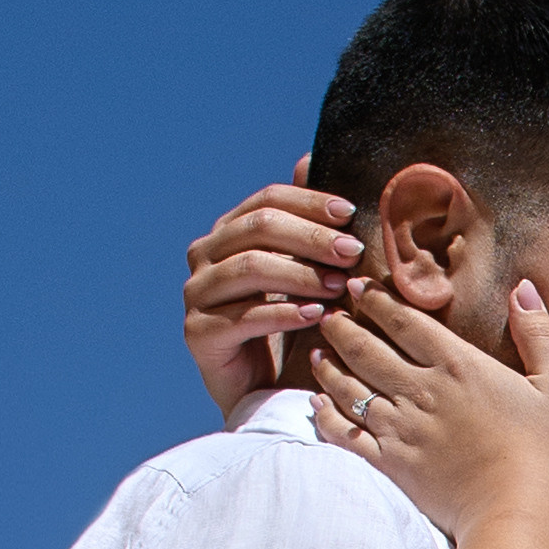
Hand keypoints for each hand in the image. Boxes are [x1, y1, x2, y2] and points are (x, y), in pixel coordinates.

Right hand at [183, 158, 367, 413]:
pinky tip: (317, 315)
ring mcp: (196, 295)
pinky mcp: (198, 334)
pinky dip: (284, 313)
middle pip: (258, 229)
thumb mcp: (304, 270)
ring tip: (340, 285)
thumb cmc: (291, 325)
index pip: (265, 200)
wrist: (265, 390)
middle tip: (352, 251)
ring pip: (251, 268)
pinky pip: (244, 316)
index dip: (308, 202)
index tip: (350, 212)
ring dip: (301, 274)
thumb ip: (304, 221)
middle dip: (311, 237)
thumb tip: (310, 158)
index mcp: (228, 233)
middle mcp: (204, 257)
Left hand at [310, 277, 548, 539]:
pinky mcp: (390, 464)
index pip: (404, 321)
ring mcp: (400, 429)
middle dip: (342, 328)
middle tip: (328, 315)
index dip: (376, 301)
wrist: (515, 512)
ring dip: (328, 367)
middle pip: (366, 349)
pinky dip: (325, 416)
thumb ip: (540, 333)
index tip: (359, 288)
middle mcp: (420, 391)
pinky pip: (344, 434)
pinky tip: (315, 405)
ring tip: (317, 353)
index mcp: (457, 365)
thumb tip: (526, 287)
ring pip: (349, 388)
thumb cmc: (545, 452)